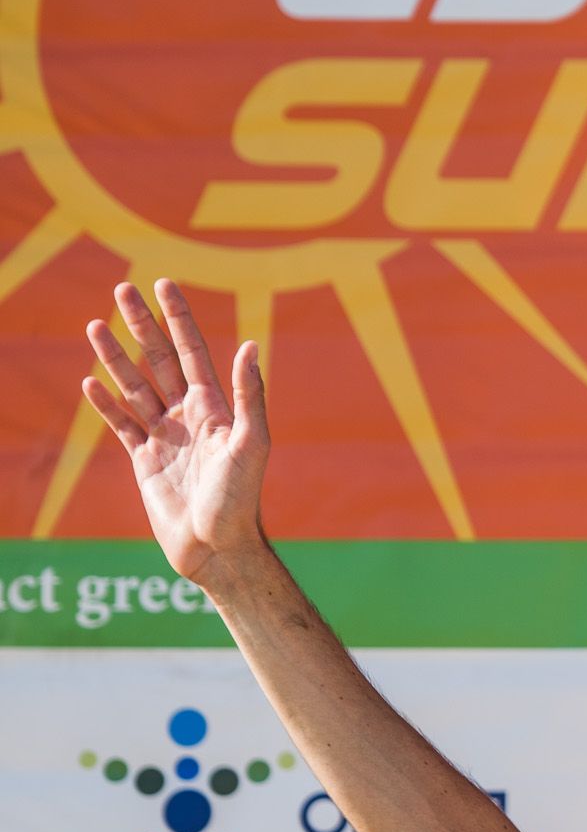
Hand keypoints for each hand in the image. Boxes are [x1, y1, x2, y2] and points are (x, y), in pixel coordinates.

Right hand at [81, 279, 268, 590]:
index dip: (178, 318)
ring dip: (115, 357)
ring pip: (135, 387)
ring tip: (94, 325)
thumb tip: (250, 345)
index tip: (163, 284)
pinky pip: (122, 425)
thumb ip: (249, 395)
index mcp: (216, 408)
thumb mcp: (250, 442)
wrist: (218, 547)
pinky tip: (90, 382)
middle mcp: (190, 417)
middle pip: (159, 360)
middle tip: (121, 289)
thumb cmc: (241, 498)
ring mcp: (167, 437)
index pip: (193, 352)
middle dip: (142, 325)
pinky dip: (106, 404)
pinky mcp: (146, 462)